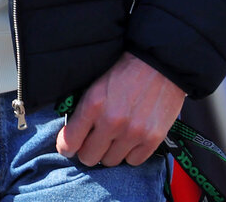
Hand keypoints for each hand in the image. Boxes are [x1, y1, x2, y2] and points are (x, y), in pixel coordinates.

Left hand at [56, 53, 184, 166]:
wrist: (159, 64)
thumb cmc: (124, 72)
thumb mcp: (94, 85)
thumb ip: (82, 110)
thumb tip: (70, 134)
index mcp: (93, 105)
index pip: (69, 142)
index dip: (66, 147)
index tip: (69, 147)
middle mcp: (112, 122)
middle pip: (89, 157)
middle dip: (88, 150)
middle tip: (93, 142)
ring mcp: (133, 133)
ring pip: (111, 161)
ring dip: (110, 152)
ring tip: (114, 138)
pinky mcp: (153, 139)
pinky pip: (133, 161)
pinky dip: (130, 153)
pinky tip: (130, 139)